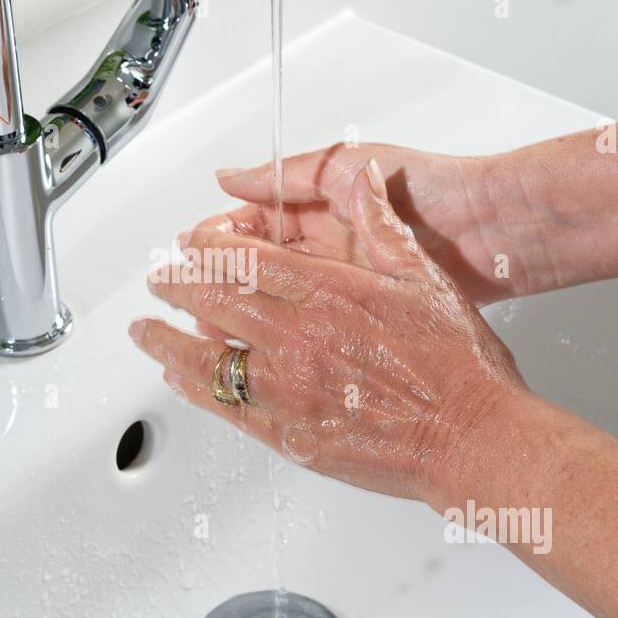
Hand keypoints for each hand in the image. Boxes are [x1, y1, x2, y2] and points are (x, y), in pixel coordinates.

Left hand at [130, 159, 528, 505]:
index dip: (207, 248)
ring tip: (145, 330)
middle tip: (158, 279)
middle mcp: (298, 339)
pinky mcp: (290, 435)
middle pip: (214, 302)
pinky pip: (226, 407)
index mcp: (327, 293)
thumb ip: (381, 224)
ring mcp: (288, 390)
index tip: (191, 244)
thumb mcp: (423, 276)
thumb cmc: (456, 365)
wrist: (472, 437)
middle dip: (176, 286)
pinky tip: (179, 380)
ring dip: (166, 341)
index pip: (244, 258)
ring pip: (206, 358)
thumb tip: (361, 180)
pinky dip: (195, 389)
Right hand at [206, 142, 540, 305]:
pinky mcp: (367, 314)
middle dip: (221, 280)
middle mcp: (328, 250)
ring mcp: (346, 284)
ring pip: (277, 303)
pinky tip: (262, 347)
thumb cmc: (436, 190)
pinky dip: (284, 336)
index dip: (219, 239)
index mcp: (319, 210)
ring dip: (244, 313)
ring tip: (216, 324)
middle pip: (257, 270)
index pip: (252, 228)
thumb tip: (230, 177)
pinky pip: (314, 326)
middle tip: (192, 292)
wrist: (501, 231)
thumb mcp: (353, 167)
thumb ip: (292, 175)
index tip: (193, 251)